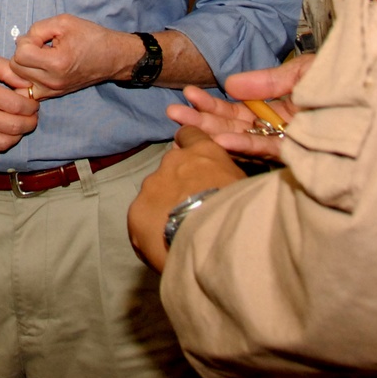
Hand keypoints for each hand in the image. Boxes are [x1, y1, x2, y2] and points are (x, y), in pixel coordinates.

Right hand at [0, 51, 38, 160]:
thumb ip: (9, 70)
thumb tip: (29, 85)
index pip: (17, 106)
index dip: (32, 106)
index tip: (34, 103)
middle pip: (13, 127)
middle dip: (30, 122)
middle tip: (32, 116)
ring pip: (2, 143)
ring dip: (18, 136)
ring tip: (20, 125)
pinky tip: (2, 134)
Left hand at [10, 14, 135, 97]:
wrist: (112, 57)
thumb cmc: (91, 37)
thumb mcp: (65, 22)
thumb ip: (38, 29)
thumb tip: (20, 41)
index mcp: (57, 62)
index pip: (20, 54)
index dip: (27, 40)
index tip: (41, 38)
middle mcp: (52, 81)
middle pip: (15, 68)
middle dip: (23, 53)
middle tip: (41, 46)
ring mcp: (51, 91)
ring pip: (18, 80)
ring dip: (24, 66)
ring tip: (40, 57)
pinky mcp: (52, 95)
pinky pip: (26, 92)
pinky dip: (26, 80)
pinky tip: (37, 69)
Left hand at [128, 125, 244, 272]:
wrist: (211, 236)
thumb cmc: (236, 207)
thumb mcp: (241, 184)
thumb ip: (223, 176)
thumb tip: (219, 181)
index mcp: (201, 150)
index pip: (189, 134)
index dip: (189, 148)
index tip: (192, 163)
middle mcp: (172, 161)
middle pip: (169, 169)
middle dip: (176, 184)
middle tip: (189, 206)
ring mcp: (151, 185)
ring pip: (153, 193)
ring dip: (162, 206)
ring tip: (175, 228)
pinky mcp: (136, 211)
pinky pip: (141, 218)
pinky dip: (150, 228)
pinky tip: (162, 242)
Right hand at [165, 55, 313, 160]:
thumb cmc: (346, 81)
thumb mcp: (303, 71)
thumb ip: (268, 80)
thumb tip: (231, 83)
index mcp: (279, 103)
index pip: (238, 106)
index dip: (213, 102)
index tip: (187, 95)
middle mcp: (279, 123)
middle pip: (234, 122)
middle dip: (203, 118)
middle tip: (172, 111)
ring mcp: (288, 139)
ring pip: (243, 136)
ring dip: (213, 131)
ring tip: (183, 124)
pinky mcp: (300, 153)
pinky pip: (267, 149)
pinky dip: (243, 145)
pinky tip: (221, 141)